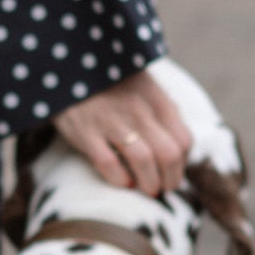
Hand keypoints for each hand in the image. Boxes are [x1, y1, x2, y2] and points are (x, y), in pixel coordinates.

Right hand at [51, 69, 192, 197]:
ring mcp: (112, 121)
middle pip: (169, 155)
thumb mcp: (145, 87)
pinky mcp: (86, 132)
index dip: (183, 164)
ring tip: (145, 189)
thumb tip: (180, 149)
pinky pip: (110, 165)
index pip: (184, 140)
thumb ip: (163, 113)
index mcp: (157, 100)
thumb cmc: (112, 83)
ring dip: (148, 184)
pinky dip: (120, 179)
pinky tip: (122, 180)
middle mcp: (139, 110)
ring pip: (144, 162)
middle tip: (162, 187)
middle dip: (170, 180)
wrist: (70, 66)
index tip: (173, 172)